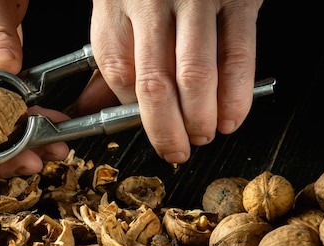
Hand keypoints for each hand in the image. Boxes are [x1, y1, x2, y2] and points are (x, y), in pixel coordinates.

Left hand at [77, 0, 262, 164]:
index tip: (150, 131)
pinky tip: (232, 116)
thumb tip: (87, 111)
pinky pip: (236, 55)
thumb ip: (110, 60)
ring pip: (195, 76)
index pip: (118, 74)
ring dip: (200, 118)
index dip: (134, 112)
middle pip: (154, 84)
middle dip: (166, 130)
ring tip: (203, 137)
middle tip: (177, 151)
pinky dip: (236, 94)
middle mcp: (151, 3)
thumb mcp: (116, 8)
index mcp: (114, 6)